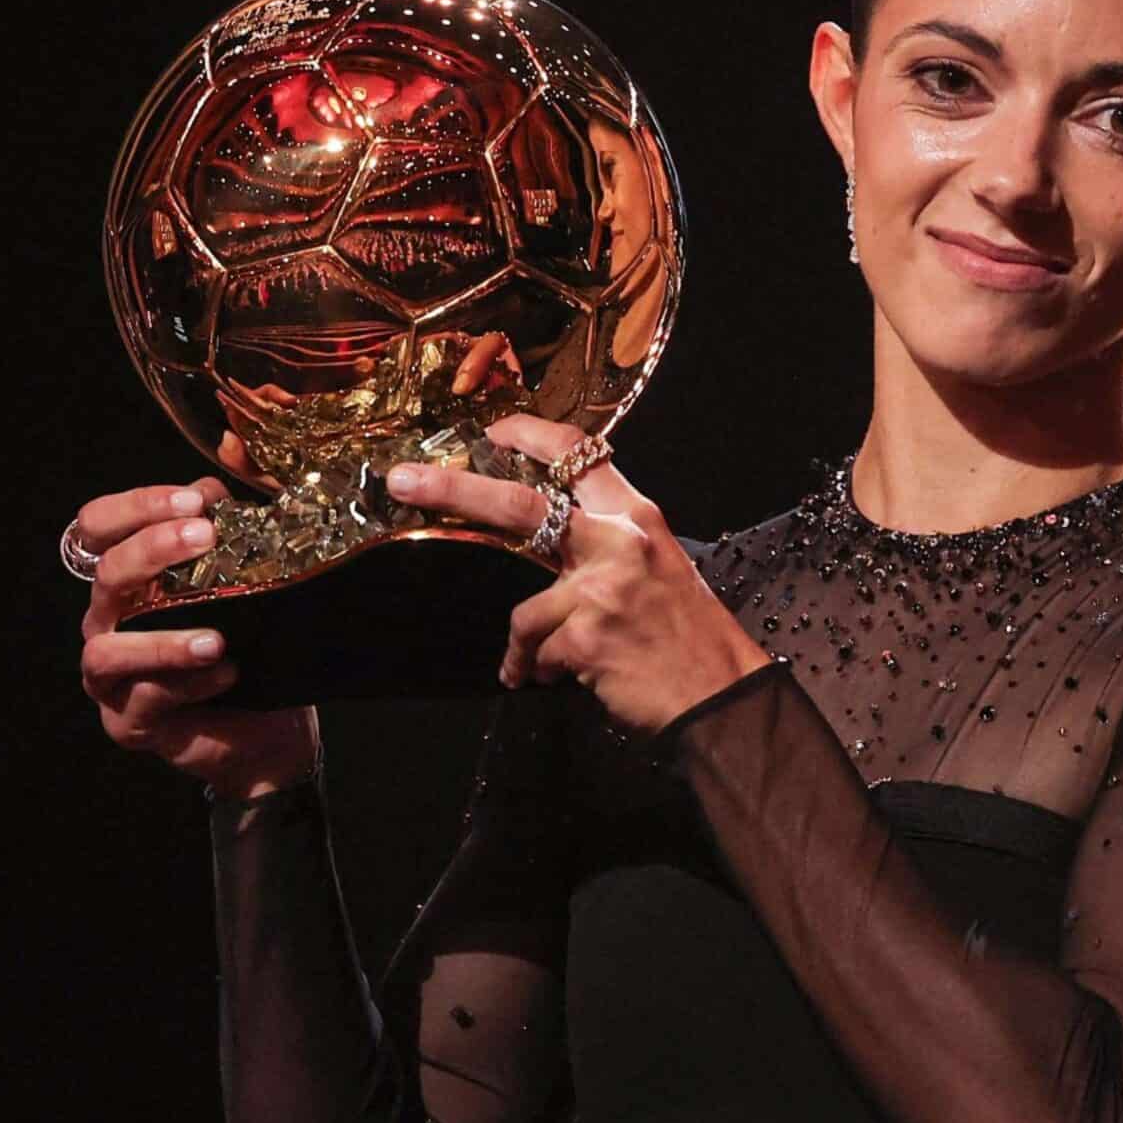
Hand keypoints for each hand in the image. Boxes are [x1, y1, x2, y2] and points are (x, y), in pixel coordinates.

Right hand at [73, 478, 317, 796]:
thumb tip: (231, 447)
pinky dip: (187, 685)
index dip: (135, 507)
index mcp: (129, 580)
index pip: (97, 527)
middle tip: (206, 538)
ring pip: (109, 650)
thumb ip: (237, 514)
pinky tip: (227, 672)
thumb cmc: (253, 645)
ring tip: (216, 637)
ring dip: (162, 640)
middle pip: (106, 576)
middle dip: (152, 551)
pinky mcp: (129, 722)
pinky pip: (145, 701)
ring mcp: (112, 677)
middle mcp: (110, 622)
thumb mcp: (254, 575)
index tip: (193, 500)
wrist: (271, 731)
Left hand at [384, 414, 774, 737]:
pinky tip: (564, 679)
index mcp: (637, 515)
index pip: (580, 452)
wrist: (720, 692)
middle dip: (453, 490)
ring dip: (531, 646)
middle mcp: (618, 541)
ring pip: (526, 611)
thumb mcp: (658, 566)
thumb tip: (548, 536)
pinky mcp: (584, 637)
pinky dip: (541, 670)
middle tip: (402, 481)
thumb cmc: (688, 633)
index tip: (491, 431)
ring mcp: (600, 589)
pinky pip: (537, 653)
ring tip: (545, 666)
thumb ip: (606, 543)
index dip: (530, 434)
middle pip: (519, 505)